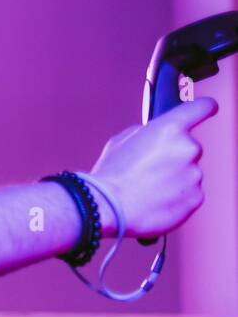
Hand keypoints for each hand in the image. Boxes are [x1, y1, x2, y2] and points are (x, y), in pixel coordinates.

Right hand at [88, 97, 216, 237]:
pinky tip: (155, 198)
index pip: (202, 107)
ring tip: (149, 187)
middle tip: (150, 168)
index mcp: (169, 128)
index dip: (205, 107)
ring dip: (174, 177)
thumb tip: (155, 137)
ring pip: (189, 172)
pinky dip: (176, 196)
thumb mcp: (121, 141)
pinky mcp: (196, 197)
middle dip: (174, 156)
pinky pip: (190, 193)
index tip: (208, 109)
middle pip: (189, 147)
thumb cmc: (111, 176)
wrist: (108, 208)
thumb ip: (146, 133)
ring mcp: (194, 174)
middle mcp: (187, 148)